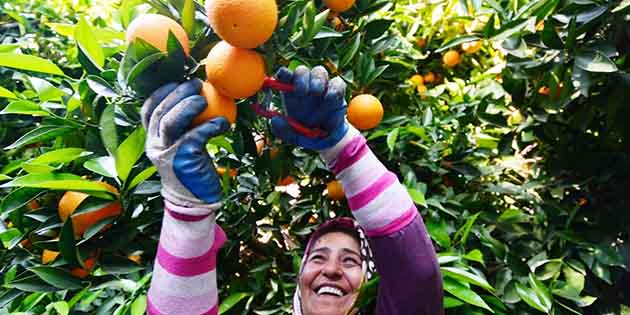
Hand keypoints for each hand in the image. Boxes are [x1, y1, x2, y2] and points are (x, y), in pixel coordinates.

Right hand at [141, 79, 229, 207]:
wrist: (194, 201)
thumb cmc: (192, 169)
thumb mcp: (183, 145)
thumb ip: (184, 126)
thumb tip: (199, 97)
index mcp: (152, 139)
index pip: (148, 110)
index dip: (161, 92)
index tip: (177, 81)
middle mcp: (155, 145)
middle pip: (159, 112)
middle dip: (177, 93)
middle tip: (196, 84)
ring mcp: (167, 154)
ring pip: (170, 122)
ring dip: (187, 106)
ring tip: (203, 99)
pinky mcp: (183, 161)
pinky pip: (194, 137)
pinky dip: (210, 126)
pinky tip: (224, 123)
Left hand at [270, 65, 347, 150]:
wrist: (328, 140)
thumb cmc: (306, 134)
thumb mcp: (292, 136)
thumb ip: (282, 130)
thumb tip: (275, 119)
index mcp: (290, 93)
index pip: (284, 76)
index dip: (283, 73)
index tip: (283, 75)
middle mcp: (305, 86)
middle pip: (302, 71)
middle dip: (301, 78)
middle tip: (301, 91)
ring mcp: (322, 87)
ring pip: (319, 71)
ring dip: (317, 79)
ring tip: (316, 92)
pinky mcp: (337, 91)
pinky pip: (337, 83)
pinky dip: (334, 88)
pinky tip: (330, 98)